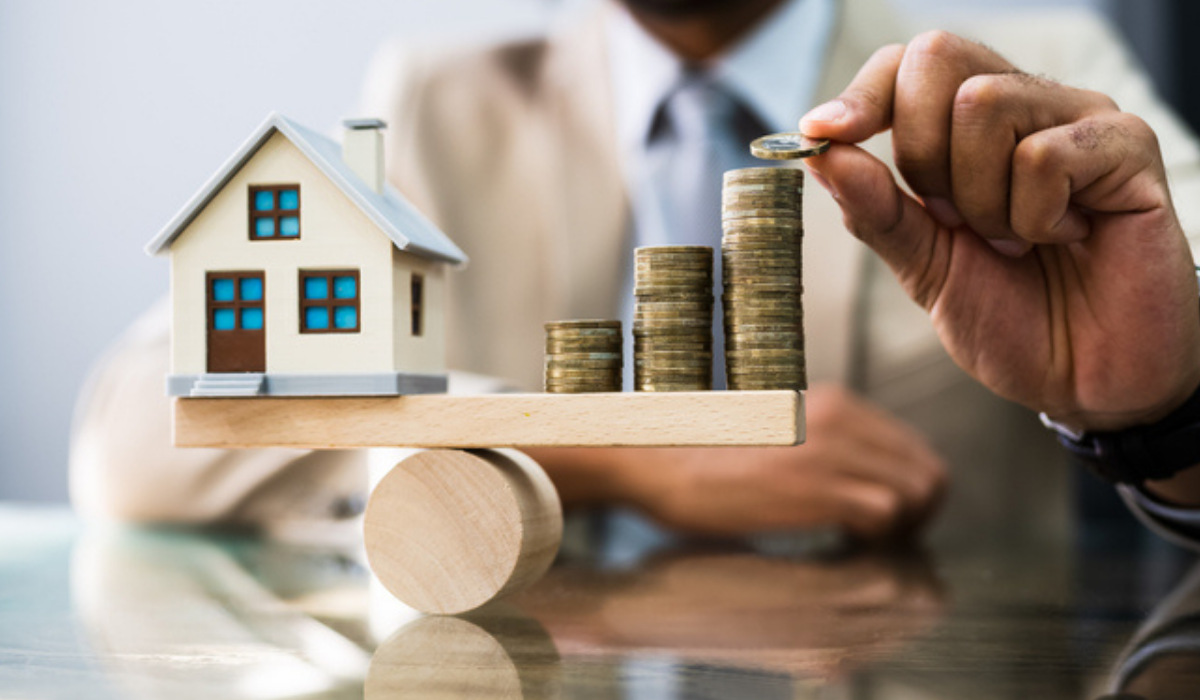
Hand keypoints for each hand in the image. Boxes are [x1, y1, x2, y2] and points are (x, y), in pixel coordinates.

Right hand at [530, 383, 946, 541]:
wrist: (655, 463)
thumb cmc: (707, 461)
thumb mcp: (779, 434)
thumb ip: (826, 445)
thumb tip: (869, 483)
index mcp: (835, 403)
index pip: (915, 451)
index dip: (910, 495)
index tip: (882, 523)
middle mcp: (840, 417)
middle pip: (929, 472)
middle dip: (916, 518)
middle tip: (880, 543)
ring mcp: (829, 449)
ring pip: (918, 493)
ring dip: (899, 532)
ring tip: (858, 546)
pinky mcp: (813, 485)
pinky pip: (885, 515)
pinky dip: (874, 541)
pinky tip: (837, 547)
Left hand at [800, 32, 1199, 430]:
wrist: (1087, 380)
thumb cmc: (1014, 318)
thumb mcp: (924, 266)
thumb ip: (875, 210)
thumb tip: (821, 152)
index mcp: (972, 128)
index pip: (907, 64)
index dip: (861, 95)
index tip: (824, 134)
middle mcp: (1028, 106)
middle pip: (938, 60)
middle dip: (922, 155)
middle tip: (958, 222)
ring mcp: (1080, 119)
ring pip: (984, 104)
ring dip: (981, 199)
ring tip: (1017, 241)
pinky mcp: (1128, 146)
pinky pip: (1043, 155)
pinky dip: (1036, 217)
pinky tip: (1067, 239)